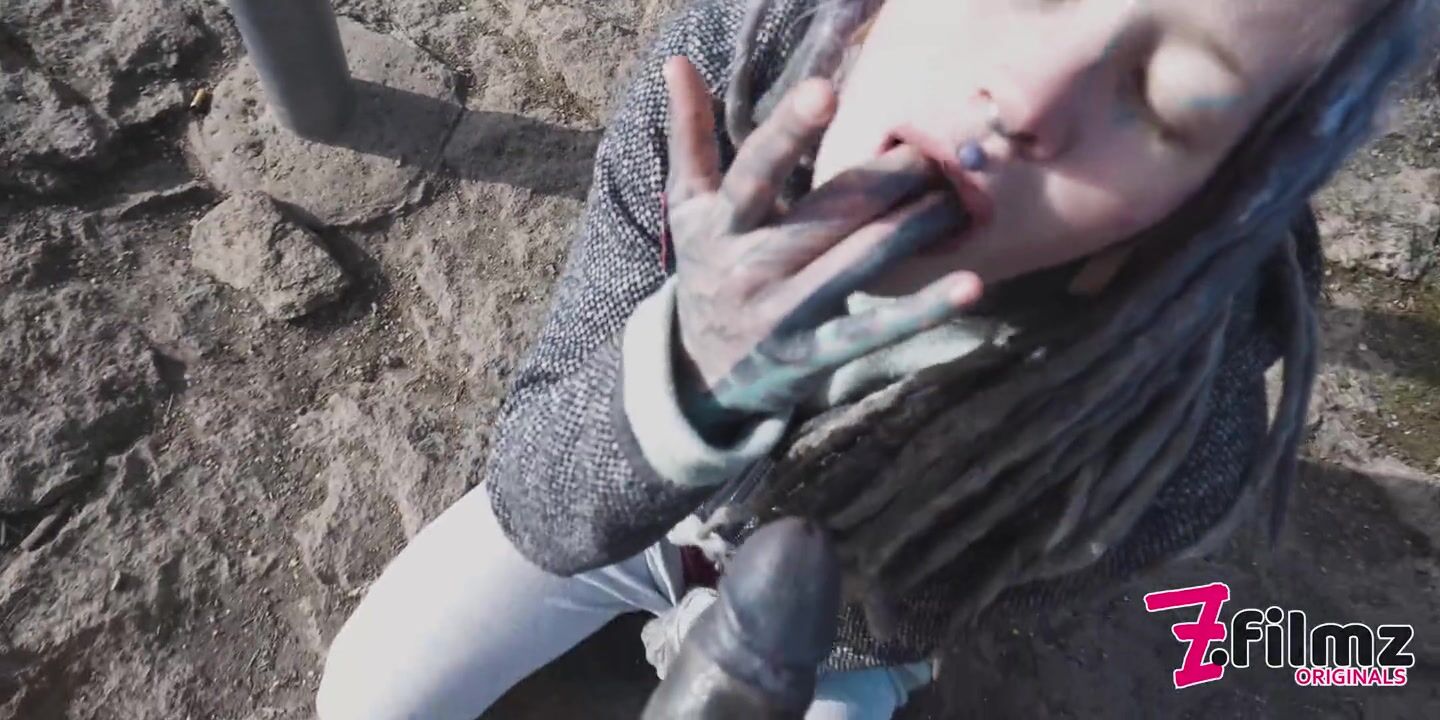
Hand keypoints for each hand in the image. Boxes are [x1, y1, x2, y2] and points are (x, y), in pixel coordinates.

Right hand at [661, 57, 982, 432]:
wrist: (698, 373)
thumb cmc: (708, 269)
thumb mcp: (690, 209)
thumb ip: (688, 137)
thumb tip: (677, 61)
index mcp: (721, 225)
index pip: (754, 172)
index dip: (787, 133)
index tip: (825, 91)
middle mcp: (749, 268)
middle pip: (825, 215)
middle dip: (882, 181)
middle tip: (933, 150)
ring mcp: (782, 314)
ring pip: (857, 263)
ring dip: (912, 228)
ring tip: (956, 199)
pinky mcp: (812, 355)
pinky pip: (873, 332)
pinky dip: (923, 311)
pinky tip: (970, 285)